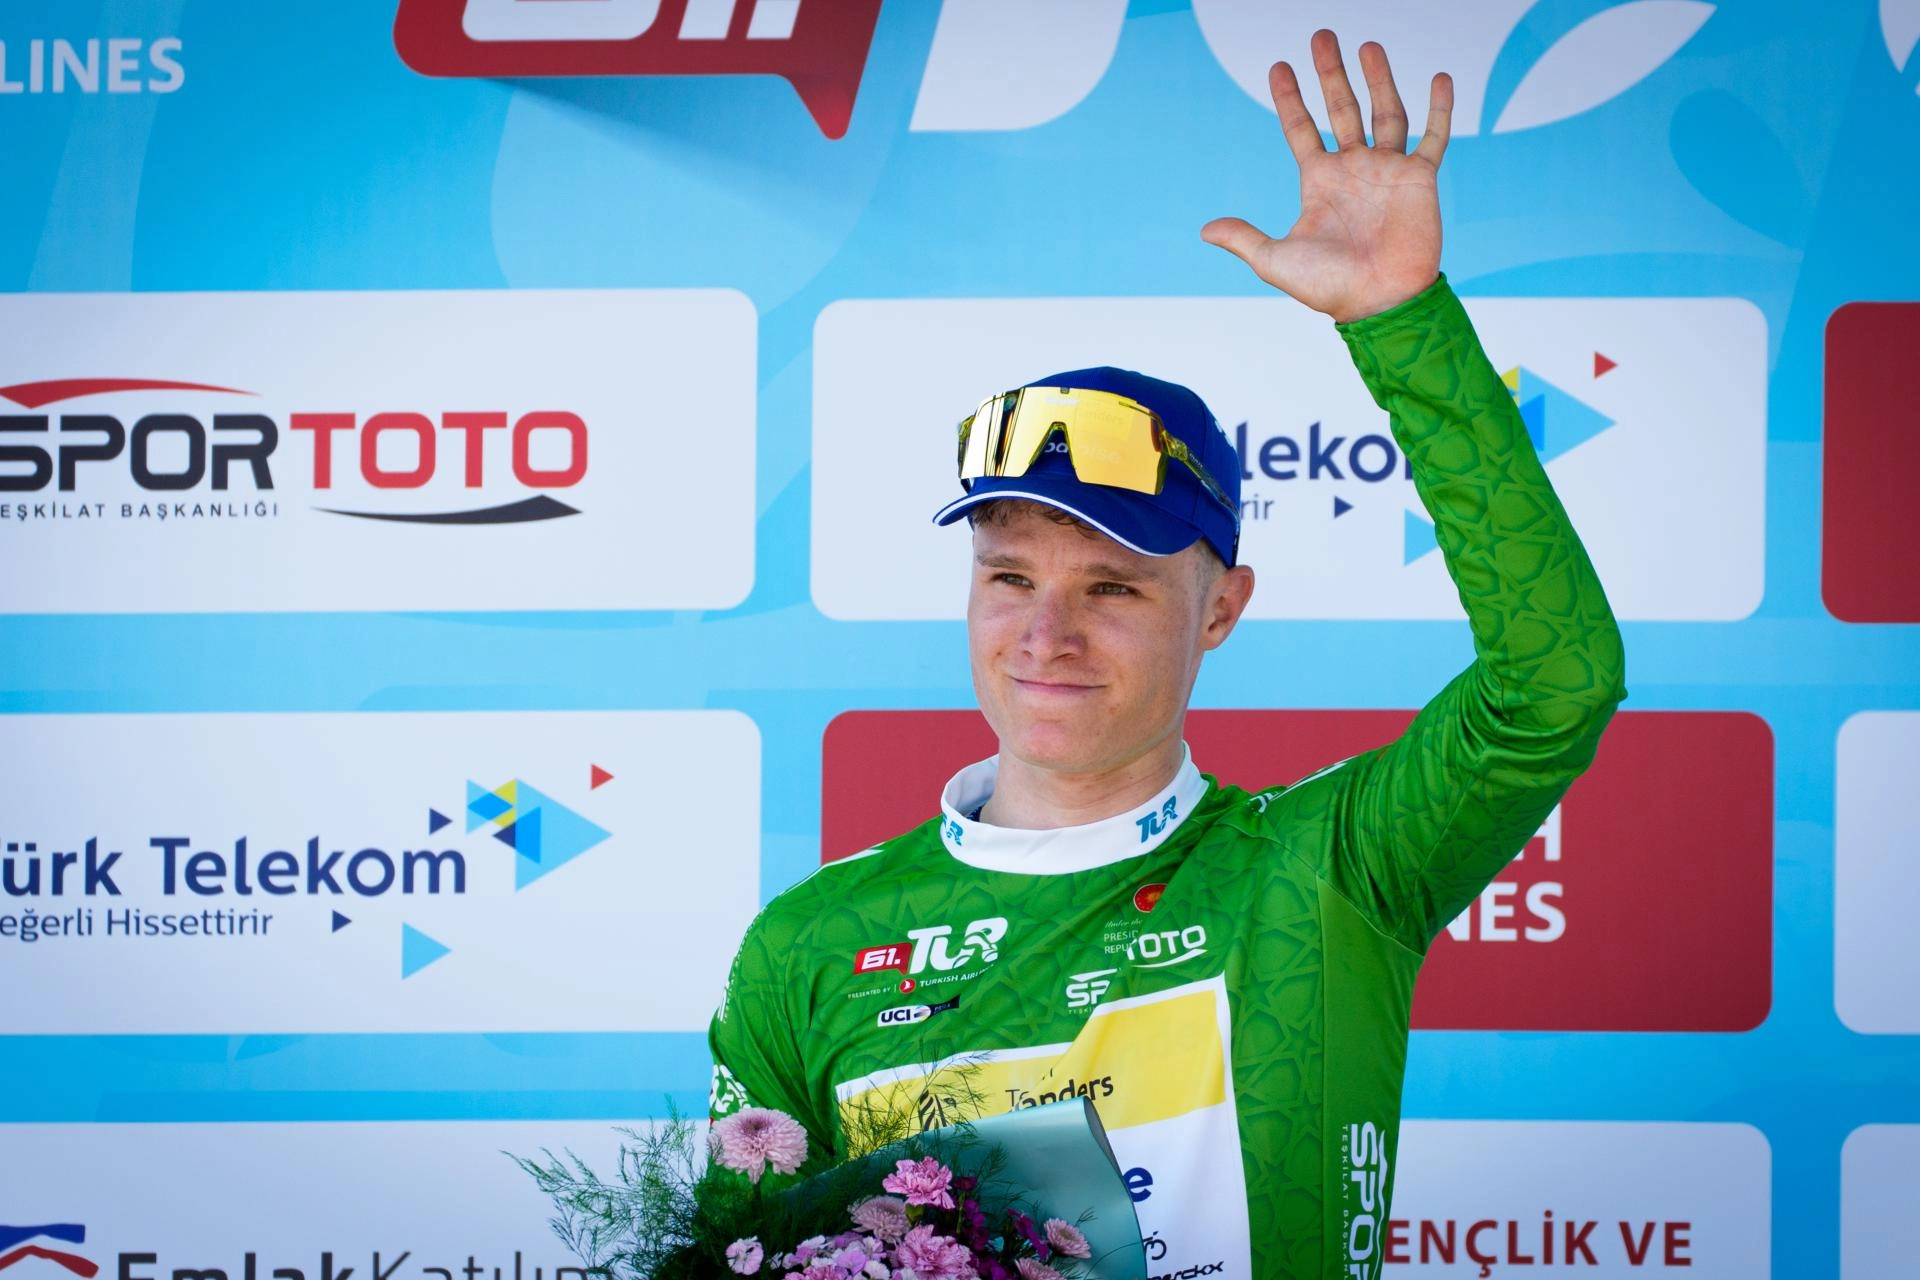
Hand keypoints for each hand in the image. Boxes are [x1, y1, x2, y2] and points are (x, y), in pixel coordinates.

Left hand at [1202, 30, 1452, 323]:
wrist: (1380, 303)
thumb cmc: (1329, 287)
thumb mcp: (1276, 260)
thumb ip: (1244, 238)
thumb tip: (1205, 230)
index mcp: (1319, 182)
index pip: (1301, 129)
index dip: (1289, 99)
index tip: (1278, 67)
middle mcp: (1353, 169)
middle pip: (1341, 108)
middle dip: (1331, 73)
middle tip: (1322, 36)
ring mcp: (1388, 171)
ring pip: (1385, 112)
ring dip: (1378, 79)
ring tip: (1369, 46)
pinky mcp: (1420, 179)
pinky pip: (1433, 137)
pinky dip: (1439, 109)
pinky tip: (1439, 77)